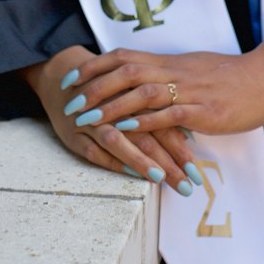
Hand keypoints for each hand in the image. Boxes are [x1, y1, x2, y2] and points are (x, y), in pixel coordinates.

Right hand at [19, 46, 198, 197]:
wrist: (64, 77)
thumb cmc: (107, 90)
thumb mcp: (132, 95)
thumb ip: (157, 112)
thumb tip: (190, 133)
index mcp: (135, 96)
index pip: (163, 126)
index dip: (182, 150)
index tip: (198, 174)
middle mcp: (116, 108)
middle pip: (146, 135)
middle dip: (168, 162)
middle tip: (188, 186)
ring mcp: (93, 122)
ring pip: (120, 140)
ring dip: (142, 161)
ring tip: (161, 179)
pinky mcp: (75, 135)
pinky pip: (95, 150)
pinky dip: (112, 160)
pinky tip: (130, 173)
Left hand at [66, 39, 263, 138]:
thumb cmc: (232, 77)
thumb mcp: (195, 70)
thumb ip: (170, 76)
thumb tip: (146, 83)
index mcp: (171, 61)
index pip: (125, 55)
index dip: (95, 65)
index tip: (72, 77)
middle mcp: (175, 71)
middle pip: (126, 70)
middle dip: (95, 86)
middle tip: (70, 102)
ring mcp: (189, 90)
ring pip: (142, 92)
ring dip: (111, 105)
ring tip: (88, 119)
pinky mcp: (203, 110)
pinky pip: (168, 115)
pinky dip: (144, 122)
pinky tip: (126, 130)